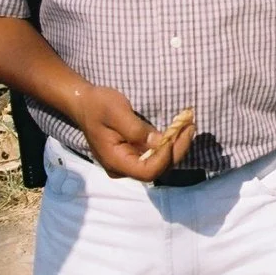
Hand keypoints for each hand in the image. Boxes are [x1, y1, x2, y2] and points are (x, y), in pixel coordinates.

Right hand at [69, 86, 194, 181]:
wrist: (85, 103)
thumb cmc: (98, 105)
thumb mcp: (117, 112)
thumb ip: (136, 130)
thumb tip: (159, 142)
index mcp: (115, 161)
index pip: (147, 171)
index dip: (166, 157)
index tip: (177, 134)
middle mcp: (122, 168)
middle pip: (157, 169)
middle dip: (177, 149)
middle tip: (190, 125)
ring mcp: (128, 164)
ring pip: (159, 163)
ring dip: (177, 146)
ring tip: (188, 125)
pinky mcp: (133, 156)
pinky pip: (155, 156)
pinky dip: (169, 144)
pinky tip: (179, 130)